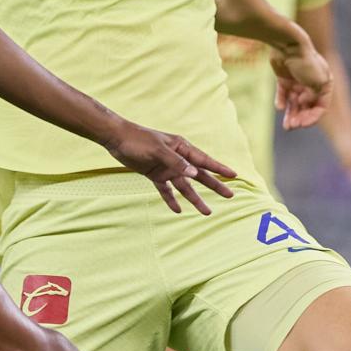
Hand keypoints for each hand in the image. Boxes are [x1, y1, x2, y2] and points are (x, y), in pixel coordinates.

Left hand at [105, 122, 236, 214]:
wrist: (117, 139)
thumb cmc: (138, 140)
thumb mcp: (158, 151)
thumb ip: (176, 162)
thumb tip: (195, 173)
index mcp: (182, 148)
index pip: (204, 161)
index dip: (220, 169)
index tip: (234, 176)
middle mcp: (177, 159)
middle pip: (200, 175)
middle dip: (215, 185)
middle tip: (230, 196)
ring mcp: (167, 168)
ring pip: (185, 186)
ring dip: (195, 198)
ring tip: (207, 212)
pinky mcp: (155, 174)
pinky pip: (166, 190)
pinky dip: (172, 199)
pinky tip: (178, 210)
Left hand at [272, 47, 330, 130]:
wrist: (288, 45)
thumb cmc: (306, 62)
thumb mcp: (317, 82)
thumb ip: (315, 97)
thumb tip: (306, 106)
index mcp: (324, 84)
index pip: (321, 106)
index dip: (313, 117)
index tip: (303, 124)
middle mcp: (312, 83)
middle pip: (307, 106)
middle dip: (301, 118)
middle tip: (292, 126)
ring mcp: (297, 81)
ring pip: (294, 103)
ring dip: (291, 114)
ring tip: (287, 126)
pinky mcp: (284, 79)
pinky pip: (283, 94)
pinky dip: (281, 102)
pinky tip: (279, 107)